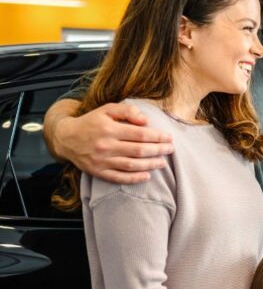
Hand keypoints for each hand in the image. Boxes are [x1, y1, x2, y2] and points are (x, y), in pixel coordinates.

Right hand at [54, 103, 173, 183]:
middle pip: (139, 150)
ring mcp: (102, 161)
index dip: (157, 136)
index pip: (140, 134)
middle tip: (171, 149)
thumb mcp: (106, 110)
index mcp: (109, 129)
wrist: (65, 138)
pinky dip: (134, 178)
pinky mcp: (98, 172)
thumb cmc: (91, 122)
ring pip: (131, 165)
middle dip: (158, 150)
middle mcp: (106, 146)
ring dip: (150, 165)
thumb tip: (146, 120)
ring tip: (163, 163)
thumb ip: (127, 111)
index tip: (169, 137)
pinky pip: (119, 178)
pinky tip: (147, 176)